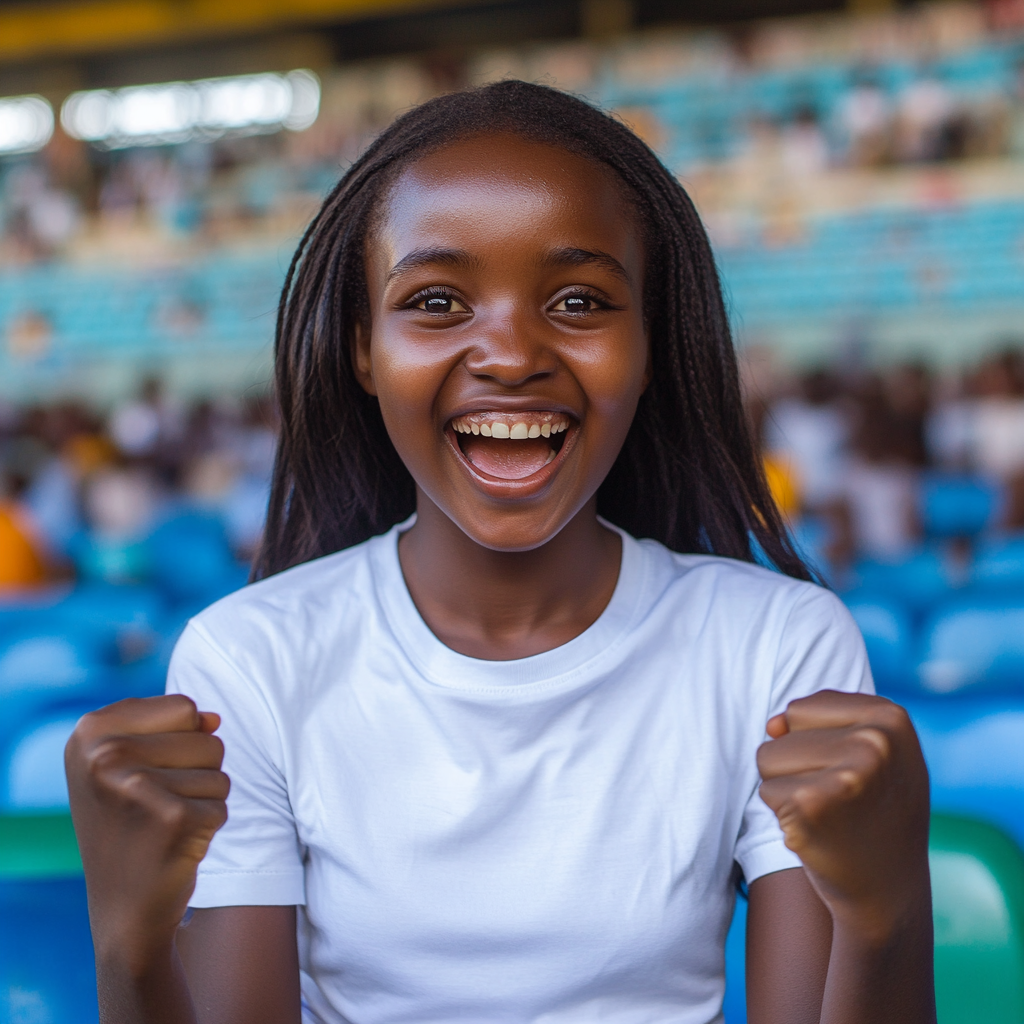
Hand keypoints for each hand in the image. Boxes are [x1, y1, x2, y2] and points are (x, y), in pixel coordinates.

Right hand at [65, 695, 228, 972]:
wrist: (122, 908)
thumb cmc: (132, 824)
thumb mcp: (130, 764)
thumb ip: (172, 727)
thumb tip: (214, 719)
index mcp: (89, 731)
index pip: (182, 706)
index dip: (181, 740)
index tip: (145, 774)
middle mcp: (104, 755)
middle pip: (206, 735)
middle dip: (197, 769)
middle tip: (159, 805)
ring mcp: (135, 787)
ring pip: (218, 766)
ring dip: (204, 795)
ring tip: (167, 821)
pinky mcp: (171, 819)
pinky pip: (222, 801)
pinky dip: (209, 823)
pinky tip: (177, 842)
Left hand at [757, 691, 929, 943]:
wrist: (889, 893)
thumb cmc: (873, 812)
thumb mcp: (867, 754)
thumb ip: (820, 722)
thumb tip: (772, 725)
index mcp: (891, 718)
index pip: (803, 708)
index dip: (814, 742)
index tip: (852, 774)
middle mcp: (874, 740)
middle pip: (783, 729)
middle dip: (797, 764)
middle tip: (839, 799)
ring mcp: (846, 772)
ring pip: (768, 756)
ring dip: (786, 787)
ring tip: (828, 812)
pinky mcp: (812, 804)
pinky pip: (766, 790)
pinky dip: (782, 814)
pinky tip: (818, 832)